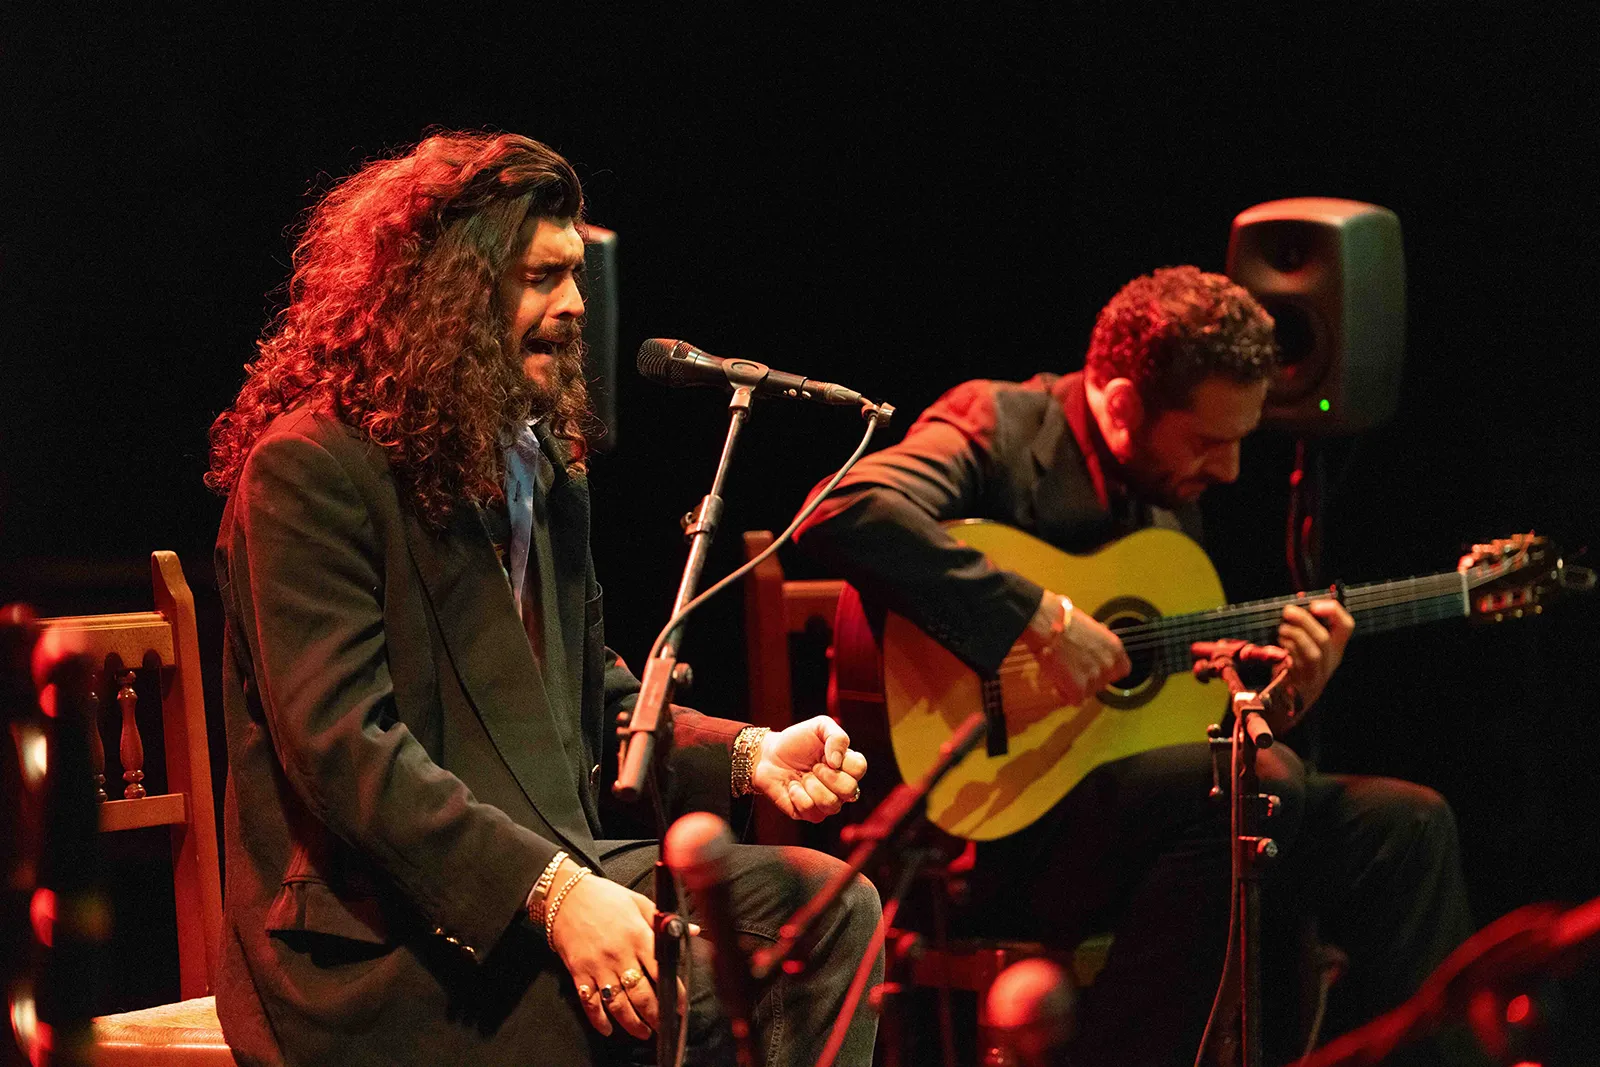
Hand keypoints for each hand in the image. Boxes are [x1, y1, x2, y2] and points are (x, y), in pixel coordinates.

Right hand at [546, 859, 687, 1038]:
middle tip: (664, 1027)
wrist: (566, 895)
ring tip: (644, 1033)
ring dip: (632, 1024)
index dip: (674, 992)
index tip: (681, 1007)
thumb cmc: (606, 897)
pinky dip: (599, 1020)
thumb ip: (664, 921)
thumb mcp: (638, 902)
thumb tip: (694, 931)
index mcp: (638, 936)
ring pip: (618, 1004)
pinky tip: (609, 1030)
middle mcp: (620, 954)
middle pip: (641, 994)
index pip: (661, 971)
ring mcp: (598, 966)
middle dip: (655, 1015)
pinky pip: (590, 1003)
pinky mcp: (579, 973)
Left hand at [751, 715, 867, 822]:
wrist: (768, 756)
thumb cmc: (796, 741)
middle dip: (827, 775)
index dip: (843, 761)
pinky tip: (793, 787)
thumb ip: (837, 736)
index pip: (860, 768)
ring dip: (812, 786)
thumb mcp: (819, 726)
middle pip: (850, 790)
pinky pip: (810, 809)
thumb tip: (837, 762)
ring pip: (832, 804)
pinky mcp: (810, 814)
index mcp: (846, 766)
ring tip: (803, 777)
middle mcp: (840, 787)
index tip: (825, 755)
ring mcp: (826, 803)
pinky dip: (797, 794)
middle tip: (813, 766)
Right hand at [1022, 591, 1130, 704]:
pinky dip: (1065, 693)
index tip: (1097, 671)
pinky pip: (1074, 699)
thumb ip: (1099, 644)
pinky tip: (1058, 681)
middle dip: (1089, 680)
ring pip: (1088, 692)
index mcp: (1114, 648)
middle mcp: (1108, 664)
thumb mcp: (1091, 628)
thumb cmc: (1063, 620)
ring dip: (1076, 686)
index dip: (1108, 672)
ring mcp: (1094, 677)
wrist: (1046, 624)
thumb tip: (1095, 650)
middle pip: (1103, 683)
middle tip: (1073, 670)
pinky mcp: (1078, 688)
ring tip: (1062, 672)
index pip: (1122, 671)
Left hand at [1276, 600, 1354, 712]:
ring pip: (1312, 653)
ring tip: (1282, 629)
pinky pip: (1297, 664)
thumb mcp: (1304, 646)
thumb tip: (1292, 608)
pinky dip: (1287, 649)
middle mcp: (1329, 662)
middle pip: (1324, 639)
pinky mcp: (1302, 683)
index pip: (1346, 626)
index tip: (1314, 604)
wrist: (1286, 701)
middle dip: (1305, 621)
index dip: (1334, 612)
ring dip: (1294, 636)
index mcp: (1334, 648)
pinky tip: (1280, 644)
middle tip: (1288, 611)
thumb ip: (1303, 628)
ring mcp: (1317, 674)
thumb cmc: (1294, 666)